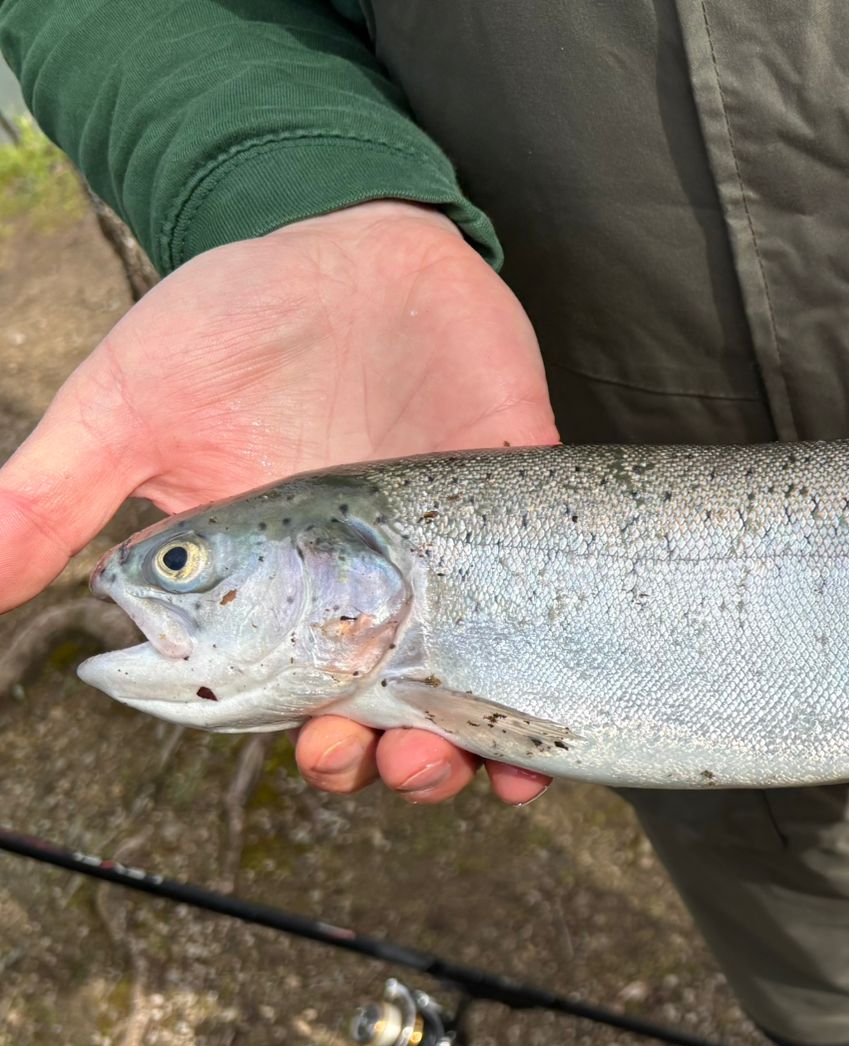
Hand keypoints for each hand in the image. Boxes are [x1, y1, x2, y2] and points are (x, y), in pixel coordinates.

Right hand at [0, 200, 558, 804]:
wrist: (342, 231)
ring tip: (456, 762)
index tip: (314, 748)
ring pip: (467, 680)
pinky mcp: (519, 492)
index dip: (307, 740)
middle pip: (385, 709)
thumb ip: (50, 499)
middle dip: (386, 759)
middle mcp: (368, 583)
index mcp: (277, 581)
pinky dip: (549, 669)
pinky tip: (545, 736)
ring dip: (466, 746)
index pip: (292, 694)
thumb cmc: (230, 318)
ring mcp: (448, 545)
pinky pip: (548, 596)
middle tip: (383, 753)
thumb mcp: (128, 406)